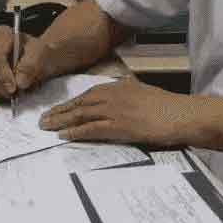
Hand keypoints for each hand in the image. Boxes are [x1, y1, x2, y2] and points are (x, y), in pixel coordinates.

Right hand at [0, 25, 54, 112]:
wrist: (39, 59)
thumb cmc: (38, 53)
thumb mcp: (40, 53)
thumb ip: (31, 65)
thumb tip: (20, 82)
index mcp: (1, 34)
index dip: (3, 74)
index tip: (13, 87)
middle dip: (2, 86)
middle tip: (17, 94)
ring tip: (14, 94)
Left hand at [38, 78, 194, 146]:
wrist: (179, 114)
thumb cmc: (166, 105)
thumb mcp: (142, 90)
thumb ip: (128, 91)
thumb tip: (120, 91)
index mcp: (118, 87)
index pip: (87, 95)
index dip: (70, 103)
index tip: (57, 109)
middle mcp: (112, 96)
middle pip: (79, 104)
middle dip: (59, 112)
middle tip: (43, 119)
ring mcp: (114, 111)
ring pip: (80, 115)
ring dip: (61, 121)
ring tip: (46, 127)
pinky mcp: (118, 126)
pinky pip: (91, 129)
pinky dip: (75, 132)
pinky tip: (63, 136)